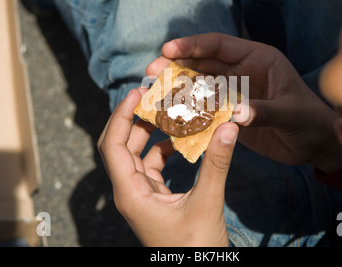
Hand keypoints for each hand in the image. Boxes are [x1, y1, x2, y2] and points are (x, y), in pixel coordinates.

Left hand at [97, 87, 238, 245]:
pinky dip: (163, 149)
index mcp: (130, 193)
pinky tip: (180, 141)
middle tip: (153, 95)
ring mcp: (141, 195)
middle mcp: (130, 192)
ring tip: (168, 112)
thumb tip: (228, 126)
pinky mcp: (155, 198)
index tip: (138, 92)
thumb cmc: (195, 248)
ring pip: (137, 154)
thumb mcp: (207, 203)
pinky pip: (152, 165)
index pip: (113, 145)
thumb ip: (216, 164)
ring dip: (150, 132)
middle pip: (121, 145)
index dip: (122, 115)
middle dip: (134, 118)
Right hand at [147, 33, 341, 172]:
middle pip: (202, 63)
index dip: (193, 45)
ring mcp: (233, 93)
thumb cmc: (309, 121)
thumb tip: (235, 115)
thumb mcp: (291, 113)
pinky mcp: (228, 113)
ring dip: (176, 88)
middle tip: (152, 72)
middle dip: (176, 65)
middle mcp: (241, 72)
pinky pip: (203, 109)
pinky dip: (187, 111)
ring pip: (198, 85)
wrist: (314, 144)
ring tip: (153, 92)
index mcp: (257, 59)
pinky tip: (169, 114)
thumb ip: (264, 111)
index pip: (219, 46)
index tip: (168, 49)